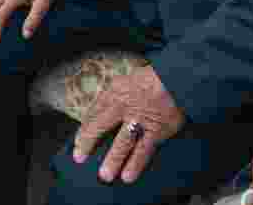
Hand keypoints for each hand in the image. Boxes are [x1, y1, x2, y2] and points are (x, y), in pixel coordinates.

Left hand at [72, 65, 185, 182]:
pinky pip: (143, 150)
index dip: (84, 128)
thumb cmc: (152, 77)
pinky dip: (135, 164)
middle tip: (79, 157)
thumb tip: (104, 109)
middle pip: (100, 127)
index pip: (93, 112)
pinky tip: (127, 176)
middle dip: (87, 143)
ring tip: (105, 175)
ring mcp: (138, 119)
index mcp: (114, 92)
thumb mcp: (126, 80)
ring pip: (121, 143)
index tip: (78, 140)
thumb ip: (116, 95)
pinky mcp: (155, 130)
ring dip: (112, 160)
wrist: (175, 76)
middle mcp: (122, 106)